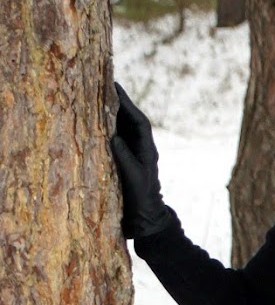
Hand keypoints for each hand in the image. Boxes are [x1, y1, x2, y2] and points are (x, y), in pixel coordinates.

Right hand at [110, 82, 172, 239]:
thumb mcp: (133, 178)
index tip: (115, 87)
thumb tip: (113, 136)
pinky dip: (108, 129)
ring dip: (112, 114)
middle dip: (119, 103)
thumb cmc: (141, 200)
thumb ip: (124, 157)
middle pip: (131, 120)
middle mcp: (142, 149)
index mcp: (147, 150)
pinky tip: (96, 121)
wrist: (146, 220)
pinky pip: (118, 140)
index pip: (139, 120)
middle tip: (103, 84)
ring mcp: (135, 154)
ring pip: (124, 128)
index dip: (127, 103)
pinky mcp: (126, 161)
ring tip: (97, 97)